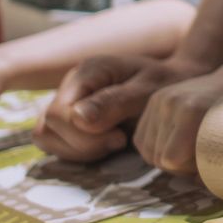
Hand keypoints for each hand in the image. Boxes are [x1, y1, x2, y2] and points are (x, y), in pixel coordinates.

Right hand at [32, 54, 199, 162]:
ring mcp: (69, 100)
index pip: (58, 114)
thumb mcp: (147, 91)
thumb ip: (114, 102)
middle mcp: (71, 84)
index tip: (119, 137)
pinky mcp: (71, 117)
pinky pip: (57, 142)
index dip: (84, 135)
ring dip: (77, 149)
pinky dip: (77, 151)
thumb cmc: (166, 84)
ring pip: (46, 136)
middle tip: (119, 140)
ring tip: (113, 143)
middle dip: (83, 144)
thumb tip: (79, 117)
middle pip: (48, 127)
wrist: (177, 84)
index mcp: (86, 71)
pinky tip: (106, 145)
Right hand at [133, 72, 222, 172]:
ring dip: (166, 157)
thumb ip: (212, 168)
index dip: (186, 169)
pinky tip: (175, 142)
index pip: (171, 160)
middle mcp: (170, 102)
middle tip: (199, 156)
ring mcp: (159, 99)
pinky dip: (156, 147)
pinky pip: (141, 140)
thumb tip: (196, 183)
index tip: (205, 162)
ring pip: (148, 151)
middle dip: (178, 165)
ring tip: (189, 149)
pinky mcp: (153, 100)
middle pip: (158, 157)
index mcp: (191, 110)